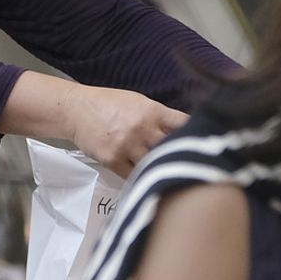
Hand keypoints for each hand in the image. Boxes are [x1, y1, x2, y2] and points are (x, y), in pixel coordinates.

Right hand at [69, 86, 187, 175]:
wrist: (77, 110)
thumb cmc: (109, 104)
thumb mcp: (138, 102)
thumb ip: (159, 116)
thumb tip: (183, 131)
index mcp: (153, 111)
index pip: (184, 125)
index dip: (197, 134)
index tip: (203, 143)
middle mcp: (142, 129)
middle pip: (172, 149)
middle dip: (180, 156)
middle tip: (187, 165)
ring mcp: (128, 146)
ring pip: (154, 165)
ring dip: (159, 169)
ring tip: (166, 175)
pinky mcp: (113, 160)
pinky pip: (133, 176)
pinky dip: (140, 178)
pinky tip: (144, 178)